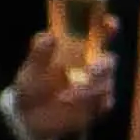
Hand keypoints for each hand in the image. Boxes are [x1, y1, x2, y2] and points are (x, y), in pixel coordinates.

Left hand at [11, 17, 116, 139]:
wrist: (28, 116)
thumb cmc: (33, 84)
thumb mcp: (32, 68)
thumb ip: (40, 52)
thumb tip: (49, 36)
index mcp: (80, 48)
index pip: (100, 32)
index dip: (109, 26)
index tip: (110, 23)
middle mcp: (93, 64)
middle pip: (109, 61)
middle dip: (102, 66)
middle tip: (89, 73)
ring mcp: (97, 85)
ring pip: (106, 84)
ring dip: (90, 90)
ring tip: (65, 98)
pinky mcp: (96, 105)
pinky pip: (104, 103)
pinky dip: (93, 103)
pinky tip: (75, 105)